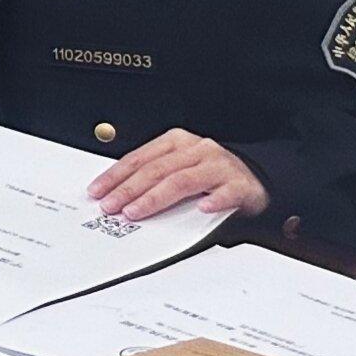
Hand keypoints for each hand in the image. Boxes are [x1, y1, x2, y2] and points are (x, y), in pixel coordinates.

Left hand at [90, 129, 269, 225]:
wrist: (257, 177)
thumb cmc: (212, 174)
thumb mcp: (180, 167)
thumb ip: (155, 176)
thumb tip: (118, 194)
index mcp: (177, 143)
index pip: (139, 158)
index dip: (116, 175)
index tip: (97, 191)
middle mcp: (197, 150)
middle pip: (156, 170)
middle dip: (128, 190)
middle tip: (111, 206)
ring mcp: (219, 166)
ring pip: (182, 181)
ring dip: (156, 198)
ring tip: (137, 212)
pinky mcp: (240, 184)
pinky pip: (226, 192)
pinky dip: (214, 200)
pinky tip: (202, 209)